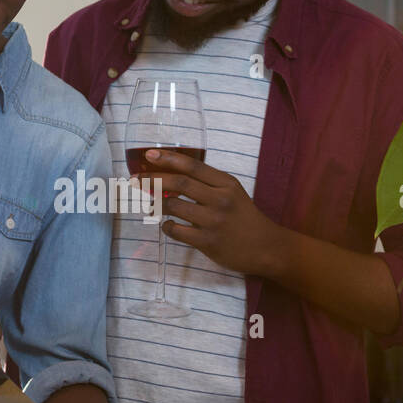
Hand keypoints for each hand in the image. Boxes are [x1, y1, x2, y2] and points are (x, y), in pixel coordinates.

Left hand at [139, 149, 284, 276]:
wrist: (266, 247)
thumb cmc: (245, 218)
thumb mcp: (233, 193)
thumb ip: (209, 183)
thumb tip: (173, 176)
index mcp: (226, 183)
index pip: (193, 166)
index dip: (169, 159)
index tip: (149, 155)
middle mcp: (220, 199)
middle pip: (179, 184)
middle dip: (153, 179)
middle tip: (136, 179)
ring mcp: (213, 221)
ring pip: (174, 207)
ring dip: (156, 205)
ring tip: (150, 205)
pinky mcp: (208, 241)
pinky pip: (177, 231)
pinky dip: (166, 226)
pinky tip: (167, 225)